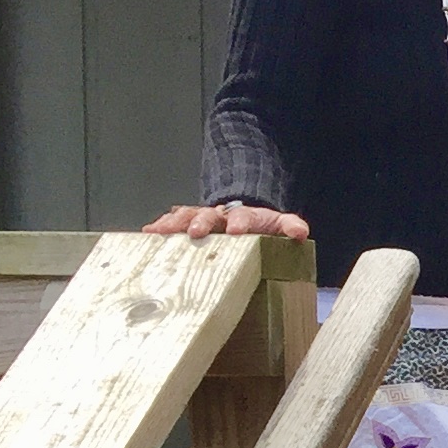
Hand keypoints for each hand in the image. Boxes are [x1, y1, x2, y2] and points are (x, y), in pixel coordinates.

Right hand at [142, 204, 309, 240]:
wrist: (240, 214)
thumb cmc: (259, 225)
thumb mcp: (278, 224)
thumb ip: (290, 226)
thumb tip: (300, 233)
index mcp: (244, 216)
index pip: (243, 217)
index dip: (240, 223)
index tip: (236, 231)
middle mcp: (219, 214)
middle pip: (209, 215)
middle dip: (201, 223)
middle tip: (195, 233)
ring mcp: (200, 217)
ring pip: (185, 216)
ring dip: (173, 224)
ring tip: (158, 231)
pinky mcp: (186, 222)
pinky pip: (171, 222)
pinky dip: (160, 226)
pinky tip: (146, 233)